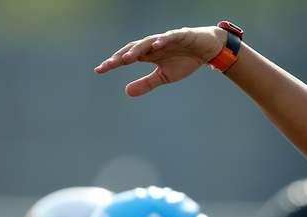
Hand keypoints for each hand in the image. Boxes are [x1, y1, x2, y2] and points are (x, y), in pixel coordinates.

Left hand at [95, 26, 226, 96]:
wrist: (207, 49)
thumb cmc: (184, 61)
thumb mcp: (164, 77)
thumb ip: (146, 83)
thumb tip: (126, 92)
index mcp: (148, 54)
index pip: (127, 57)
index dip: (113, 63)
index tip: (99, 70)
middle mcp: (153, 45)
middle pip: (133, 49)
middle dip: (121, 56)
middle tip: (109, 65)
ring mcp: (166, 39)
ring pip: (148, 42)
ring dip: (137, 49)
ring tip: (127, 58)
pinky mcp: (181, 35)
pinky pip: (169, 37)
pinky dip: (162, 40)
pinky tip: (155, 46)